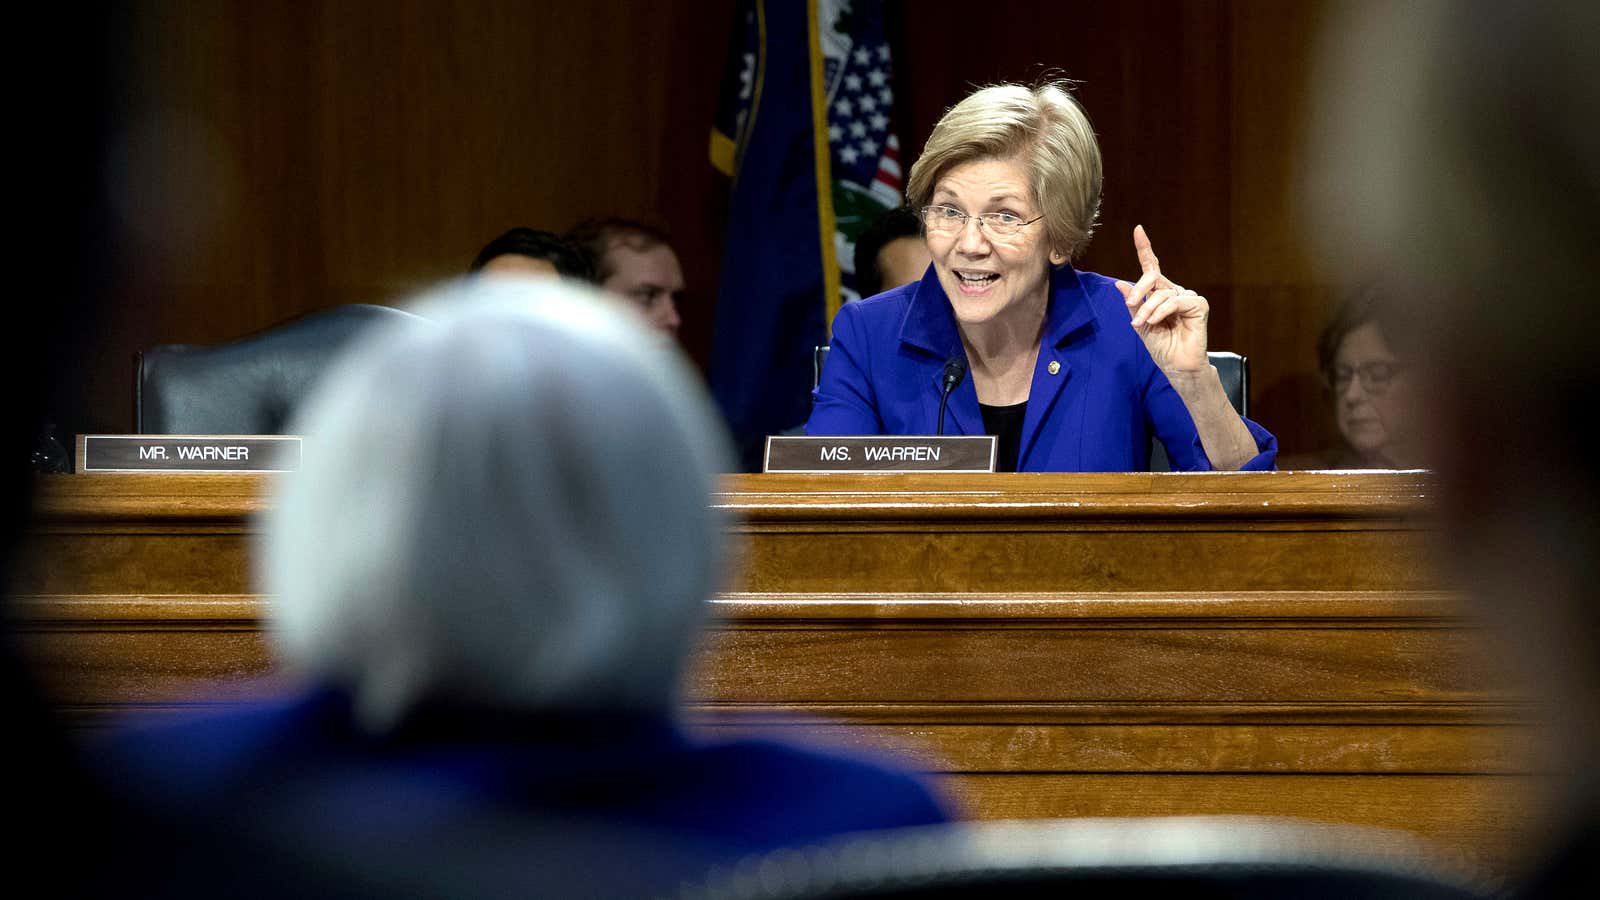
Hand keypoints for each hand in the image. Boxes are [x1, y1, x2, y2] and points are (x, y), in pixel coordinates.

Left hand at [1114, 225, 1209, 374]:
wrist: (1176, 366)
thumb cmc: (1161, 347)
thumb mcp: (1140, 323)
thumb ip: (1133, 303)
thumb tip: (1119, 283)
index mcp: (1161, 294)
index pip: (1152, 267)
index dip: (1145, 248)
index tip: (1138, 230)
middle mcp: (1175, 292)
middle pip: (1153, 277)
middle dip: (1139, 290)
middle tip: (1130, 305)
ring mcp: (1188, 297)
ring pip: (1162, 292)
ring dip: (1148, 309)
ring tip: (1143, 324)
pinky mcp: (1198, 305)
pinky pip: (1175, 300)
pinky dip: (1161, 311)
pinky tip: (1156, 322)